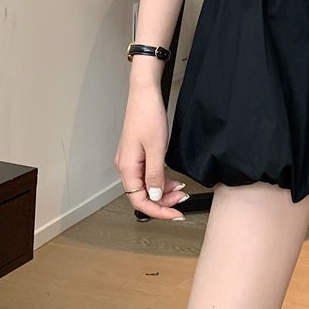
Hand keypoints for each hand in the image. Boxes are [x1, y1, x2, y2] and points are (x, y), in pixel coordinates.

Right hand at [114, 78, 189, 220]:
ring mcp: (130, 160)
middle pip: (142, 196)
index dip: (158, 211)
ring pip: (146, 186)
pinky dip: (160, 180)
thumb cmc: (147, 115)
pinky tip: (171, 180)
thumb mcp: (157, 148)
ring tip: (180, 190)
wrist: (144, 94)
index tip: (175, 214)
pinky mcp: (136, 154)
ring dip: (163, 191)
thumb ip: (155, 175)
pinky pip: (147, 175)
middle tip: (182, 200)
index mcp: (127, 168)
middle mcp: (125, 166)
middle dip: (163, 202)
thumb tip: (155, 197)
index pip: (139, 201)